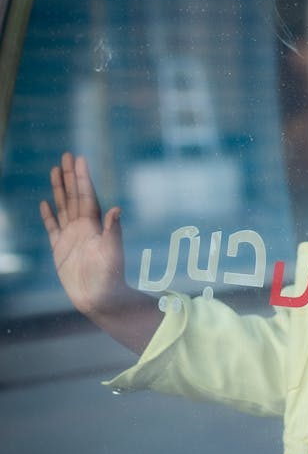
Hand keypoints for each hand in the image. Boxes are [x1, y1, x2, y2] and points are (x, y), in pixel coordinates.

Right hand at [40, 153, 127, 318]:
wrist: (99, 298)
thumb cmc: (110, 276)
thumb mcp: (112, 251)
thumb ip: (113, 230)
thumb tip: (117, 209)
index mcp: (94, 224)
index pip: (87, 195)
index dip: (83, 177)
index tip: (79, 159)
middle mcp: (83, 227)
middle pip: (74, 195)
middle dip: (70, 176)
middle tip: (66, 155)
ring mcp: (71, 237)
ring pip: (63, 206)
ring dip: (59, 189)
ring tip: (54, 170)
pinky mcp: (60, 249)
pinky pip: (52, 227)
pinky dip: (48, 215)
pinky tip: (44, 202)